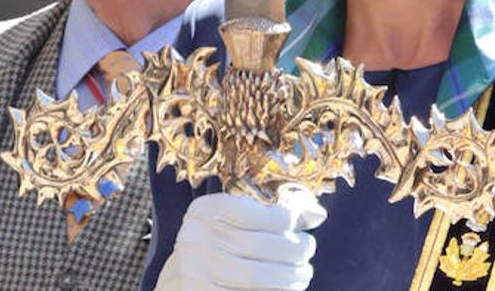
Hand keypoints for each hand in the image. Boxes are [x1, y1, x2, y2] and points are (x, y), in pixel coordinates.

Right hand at [154, 187, 326, 289]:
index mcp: (205, 210)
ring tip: (302, 275)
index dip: (289, 220)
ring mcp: (193, 271)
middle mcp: (195, 238)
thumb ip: (270, 215)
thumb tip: (317, 214)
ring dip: (288, 277)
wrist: (178, 280)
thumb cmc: (215, 245)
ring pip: (255, 276)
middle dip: (294, 250)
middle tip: (308, 252)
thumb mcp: (234, 222)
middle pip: (258, 245)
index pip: (256, 212)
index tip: (305, 227)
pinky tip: (286, 290)